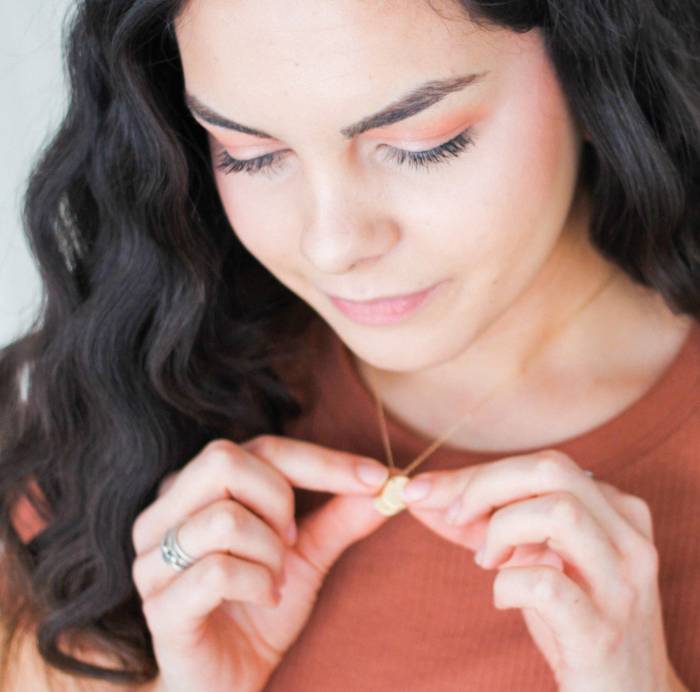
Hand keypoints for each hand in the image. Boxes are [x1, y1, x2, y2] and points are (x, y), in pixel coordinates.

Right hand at [131, 436, 390, 691]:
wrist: (228, 679)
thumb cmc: (260, 606)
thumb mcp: (308, 553)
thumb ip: (341, 515)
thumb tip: (388, 482)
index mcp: (199, 487)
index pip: (262, 448)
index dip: (323, 460)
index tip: (376, 477)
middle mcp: (166, 512)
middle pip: (225, 461)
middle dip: (278, 501)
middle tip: (291, 541)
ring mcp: (153, 558)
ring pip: (224, 519)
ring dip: (270, 554)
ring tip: (275, 578)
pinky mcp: (158, 605)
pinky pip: (217, 572)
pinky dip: (258, 585)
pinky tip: (264, 600)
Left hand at [397, 449, 682, 691]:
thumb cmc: (573, 618)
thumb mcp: (536, 558)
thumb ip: (485, 521)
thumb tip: (418, 492)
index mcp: (617, 512)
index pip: (543, 464)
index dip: (479, 474)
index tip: (429, 492)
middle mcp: (628, 540)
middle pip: (552, 470)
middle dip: (485, 486)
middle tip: (456, 519)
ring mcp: (620, 587)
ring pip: (559, 512)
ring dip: (501, 530)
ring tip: (488, 562)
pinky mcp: (601, 634)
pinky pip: (545, 585)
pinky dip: (507, 585)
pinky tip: (503, 599)